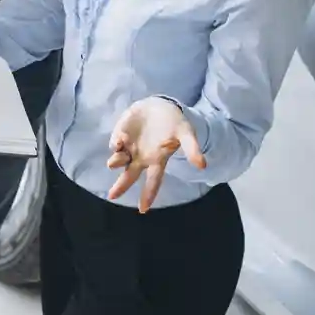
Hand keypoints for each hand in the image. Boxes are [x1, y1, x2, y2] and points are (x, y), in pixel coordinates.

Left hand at [107, 97, 204, 212]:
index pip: (153, 181)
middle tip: (112, 196)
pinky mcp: (121, 134)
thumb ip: (192, 149)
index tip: (143, 209)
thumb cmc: (174, 123)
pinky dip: (116, 143)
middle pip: (129, 175)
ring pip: (119, 160)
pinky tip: (120, 141)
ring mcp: (129, 147)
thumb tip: (202, 166)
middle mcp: (141, 157)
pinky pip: (115, 143)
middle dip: (121, 186)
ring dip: (116, 161)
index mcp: (157, 160)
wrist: (161, 104)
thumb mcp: (186, 133)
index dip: (149, 195)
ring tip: (113, 163)